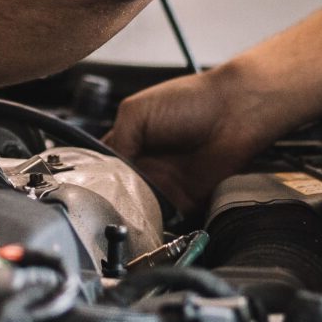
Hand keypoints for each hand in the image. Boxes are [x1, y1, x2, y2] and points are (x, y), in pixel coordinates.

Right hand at [104, 67, 281, 217]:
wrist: (234, 113)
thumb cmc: (190, 101)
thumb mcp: (137, 111)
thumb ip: (117, 141)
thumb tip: (106, 171)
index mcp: (132, 141)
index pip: (104, 165)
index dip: (96, 175)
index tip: (87, 185)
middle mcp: (147, 165)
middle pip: (119, 190)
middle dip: (113, 196)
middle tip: (108, 199)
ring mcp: (166, 183)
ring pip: (140, 207)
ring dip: (133, 209)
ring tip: (127, 207)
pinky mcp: (186, 200)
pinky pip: (167, 219)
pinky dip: (158, 220)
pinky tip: (150, 215)